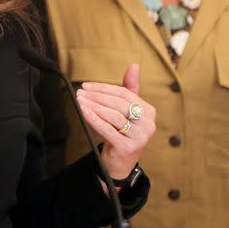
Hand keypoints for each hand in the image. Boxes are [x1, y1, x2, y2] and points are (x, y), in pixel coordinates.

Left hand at [76, 64, 155, 181]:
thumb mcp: (127, 111)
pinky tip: (83, 112)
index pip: (124, 94)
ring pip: (112, 116)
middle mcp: (148, 124)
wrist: (121, 162)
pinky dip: (94, 119)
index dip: (104, 88)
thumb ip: (129, 89)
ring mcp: (140, 137)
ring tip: (79, 101)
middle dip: (96, 97)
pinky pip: (107, 129)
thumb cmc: (122, 132)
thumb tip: (134, 65)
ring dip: (93, 106)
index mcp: (149, 111)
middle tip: (80, 92)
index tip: (86, 85)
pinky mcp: (128, 147)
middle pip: (118, 104)